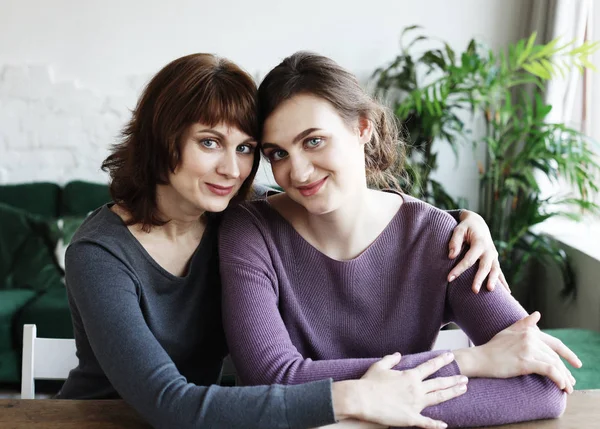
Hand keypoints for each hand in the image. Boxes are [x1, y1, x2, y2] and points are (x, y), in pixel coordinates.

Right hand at [357, 352, 467, 428]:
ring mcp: (415, 404)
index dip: (441, 361)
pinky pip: (426, 422)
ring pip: (438, 398)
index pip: (430, 366)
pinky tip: (445, 425)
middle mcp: (416, 389)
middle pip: (439, 383)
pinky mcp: (410, 418)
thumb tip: (399, 354)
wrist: (362, 399)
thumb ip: (391, 359)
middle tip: (464, 377)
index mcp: (410, 376)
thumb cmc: (369, 382)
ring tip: (463, 390)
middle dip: (453, 380)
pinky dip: (436, 424)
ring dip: (452, 394)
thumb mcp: (380, 366)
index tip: (450, 356)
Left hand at [447, 210, 509, 293]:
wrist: (478, 224)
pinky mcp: (495, 260)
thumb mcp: (459, 230)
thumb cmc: (466, 227)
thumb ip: (454, 241)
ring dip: (494, 280)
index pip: (469, 259)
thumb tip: (451, 256)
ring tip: (490, 290)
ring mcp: (494, 256)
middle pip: (484, 266)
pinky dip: (504, 282)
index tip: (449, 278)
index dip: (459, 269)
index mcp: (480, 243)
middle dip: (479, 278)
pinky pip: (500, 272)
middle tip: (474, 290)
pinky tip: (508, 293)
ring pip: (495, 270)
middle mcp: (489, 250)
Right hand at [455, 312, 581, 392]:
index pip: (555, 343)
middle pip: (555, 356)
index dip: (568, 354)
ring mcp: (527, 349)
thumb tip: (537, 314)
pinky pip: (549, 370)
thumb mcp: (507, 332)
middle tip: (571, 382)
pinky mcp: (525, 362)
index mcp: (528, 332)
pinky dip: (558, 379)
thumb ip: (523, 324)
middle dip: (566, 370)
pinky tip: (561, 386)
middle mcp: (530, 338)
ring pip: (554, 364)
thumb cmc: (492, 347)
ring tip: (568, 388)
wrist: (479, 358)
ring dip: (564, 378)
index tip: (576, 363)